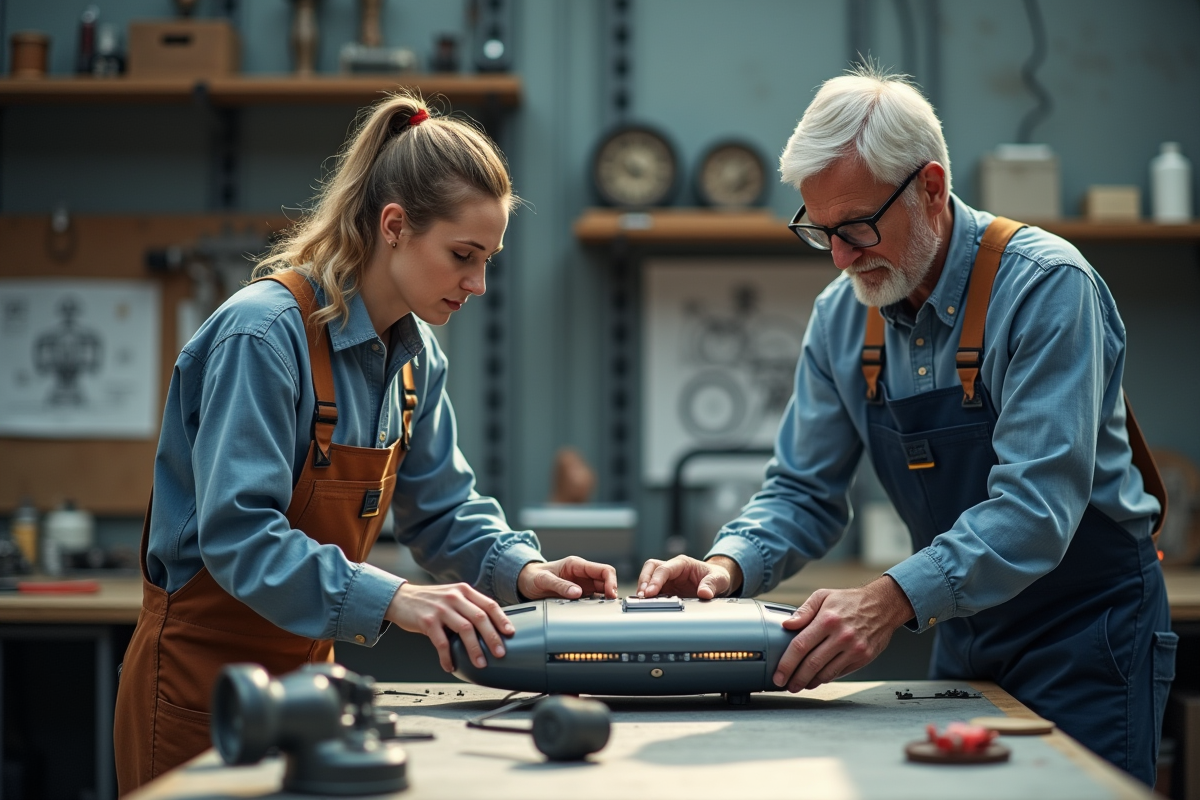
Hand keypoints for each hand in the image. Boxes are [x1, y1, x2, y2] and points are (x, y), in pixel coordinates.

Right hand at [385, 582, 513, 672]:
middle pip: (480, 617)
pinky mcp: (427, 621)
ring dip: (474, 649)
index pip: (488, 604)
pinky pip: (442, 642)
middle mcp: (454, 597)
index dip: (501, 619)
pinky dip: (447, 657)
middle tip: (500, 653)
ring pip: (464, 629)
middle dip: (492, 637)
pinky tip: (450, 666)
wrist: (400, 598)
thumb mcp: (452, 596)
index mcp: (464, 590)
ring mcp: (441, 608)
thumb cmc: (430, 601)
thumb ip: (468, 606)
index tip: (510, 633)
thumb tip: (490, 627)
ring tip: (480, 663)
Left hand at [517, 556, 618, 600]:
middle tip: (609, 606)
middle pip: (606, 581)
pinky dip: (597, 605)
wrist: (525, 581)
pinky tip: (594, 612)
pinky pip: (593, 599)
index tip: (610, 594)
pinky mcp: (579, 594)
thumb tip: (577, 592)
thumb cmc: (533, 576)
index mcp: (577, 565)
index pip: (603, 570)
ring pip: (602, 591)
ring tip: (603, 610)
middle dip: (610, 592)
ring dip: (604, 600)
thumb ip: (560, 585)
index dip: (611, 581)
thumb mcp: (543, 580)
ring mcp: (582, 585)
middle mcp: (582, 574)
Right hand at [637, 555, 742, 598]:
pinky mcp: (666, 589)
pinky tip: (647, 605)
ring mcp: (668, 579)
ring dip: (643, 589)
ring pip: (648, 578)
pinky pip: (653, 590)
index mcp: (682, 563)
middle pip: (650, 569)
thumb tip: (704, 593)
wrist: (717, 581)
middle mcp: (672, 569)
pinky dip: (648, 597)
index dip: (655, 580)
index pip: (664, 569)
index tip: (650, 592)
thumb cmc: (717, 576)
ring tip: (642, 602)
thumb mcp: (719, 579)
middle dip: (644, 581)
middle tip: (642, 596)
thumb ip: (711, 585)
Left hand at [773, 576, 913, 691]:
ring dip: (810, 682)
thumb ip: (803, 611)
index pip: (800, 646)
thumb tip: (787, 625)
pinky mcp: (863, 658)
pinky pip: (840, 673)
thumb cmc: (851, 601)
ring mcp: (854, 649)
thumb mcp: (823, 596)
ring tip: (800, 684)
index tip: (778, 674)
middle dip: (795, 679)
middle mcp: (841, 636)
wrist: (883, 605)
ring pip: (826, 673)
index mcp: (827, 619)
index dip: (786, 664)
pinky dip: (826, 678)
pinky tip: (817, 678)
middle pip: (811, 664)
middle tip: (786, 685)